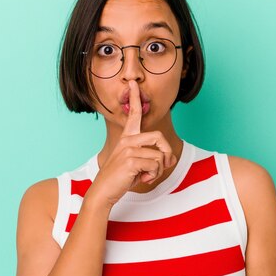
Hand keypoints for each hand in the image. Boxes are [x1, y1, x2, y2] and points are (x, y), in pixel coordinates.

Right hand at [85, 80, 176, 208]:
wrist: (104, 191)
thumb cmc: (121, 178)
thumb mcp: (139, 165)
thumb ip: (154, 157)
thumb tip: (171, 157)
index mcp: (127, 138)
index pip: (133, 114)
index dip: (134, 98)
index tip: (133, 84)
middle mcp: (127, 140)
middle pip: (159, 137)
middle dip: (166, 153)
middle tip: (161, 167)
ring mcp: (128, 149)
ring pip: (160, 155)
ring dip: (158, 170)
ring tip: (146, 175)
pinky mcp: (131, 159)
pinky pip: (155, 165)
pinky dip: (153, 175)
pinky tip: (142, 179)